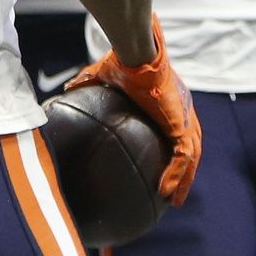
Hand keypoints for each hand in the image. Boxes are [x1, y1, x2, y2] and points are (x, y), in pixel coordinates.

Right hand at [67, 15, 201, 203]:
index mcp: (166, 102)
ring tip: (174, 200)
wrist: (135, 55)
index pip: (174, 129)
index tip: (162, 163)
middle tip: (174, 190)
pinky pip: (183, 157)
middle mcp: (180, 111)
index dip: (171, 148)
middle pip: (187, 147)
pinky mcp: (181, 124)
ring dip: (183, 179)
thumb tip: (65, 91)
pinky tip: (167, 192)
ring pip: (189, 157)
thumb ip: (87, 84)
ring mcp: (184, 119)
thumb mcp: (101, 77)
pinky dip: (176, 174)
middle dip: (183, 170)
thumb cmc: (122, 62)